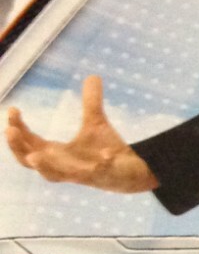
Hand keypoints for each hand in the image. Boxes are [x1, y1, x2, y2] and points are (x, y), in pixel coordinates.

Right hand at [6, 75, 156, 192]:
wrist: (132, 174)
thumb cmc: (106, 152)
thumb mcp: (96, 123)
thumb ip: (91, 102)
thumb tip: (93, 76)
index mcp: (55, 154)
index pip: (28, 143)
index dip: (17, 127)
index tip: (13, 109)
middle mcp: (62, 167)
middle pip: (31, 161)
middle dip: (19, 147)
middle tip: (10, 130)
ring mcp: (80, 175)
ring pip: (56, 175)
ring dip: (45, 166)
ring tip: (35, 155)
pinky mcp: (101, 177)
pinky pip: (98, 172)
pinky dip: (101, 163)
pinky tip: (107, 154)